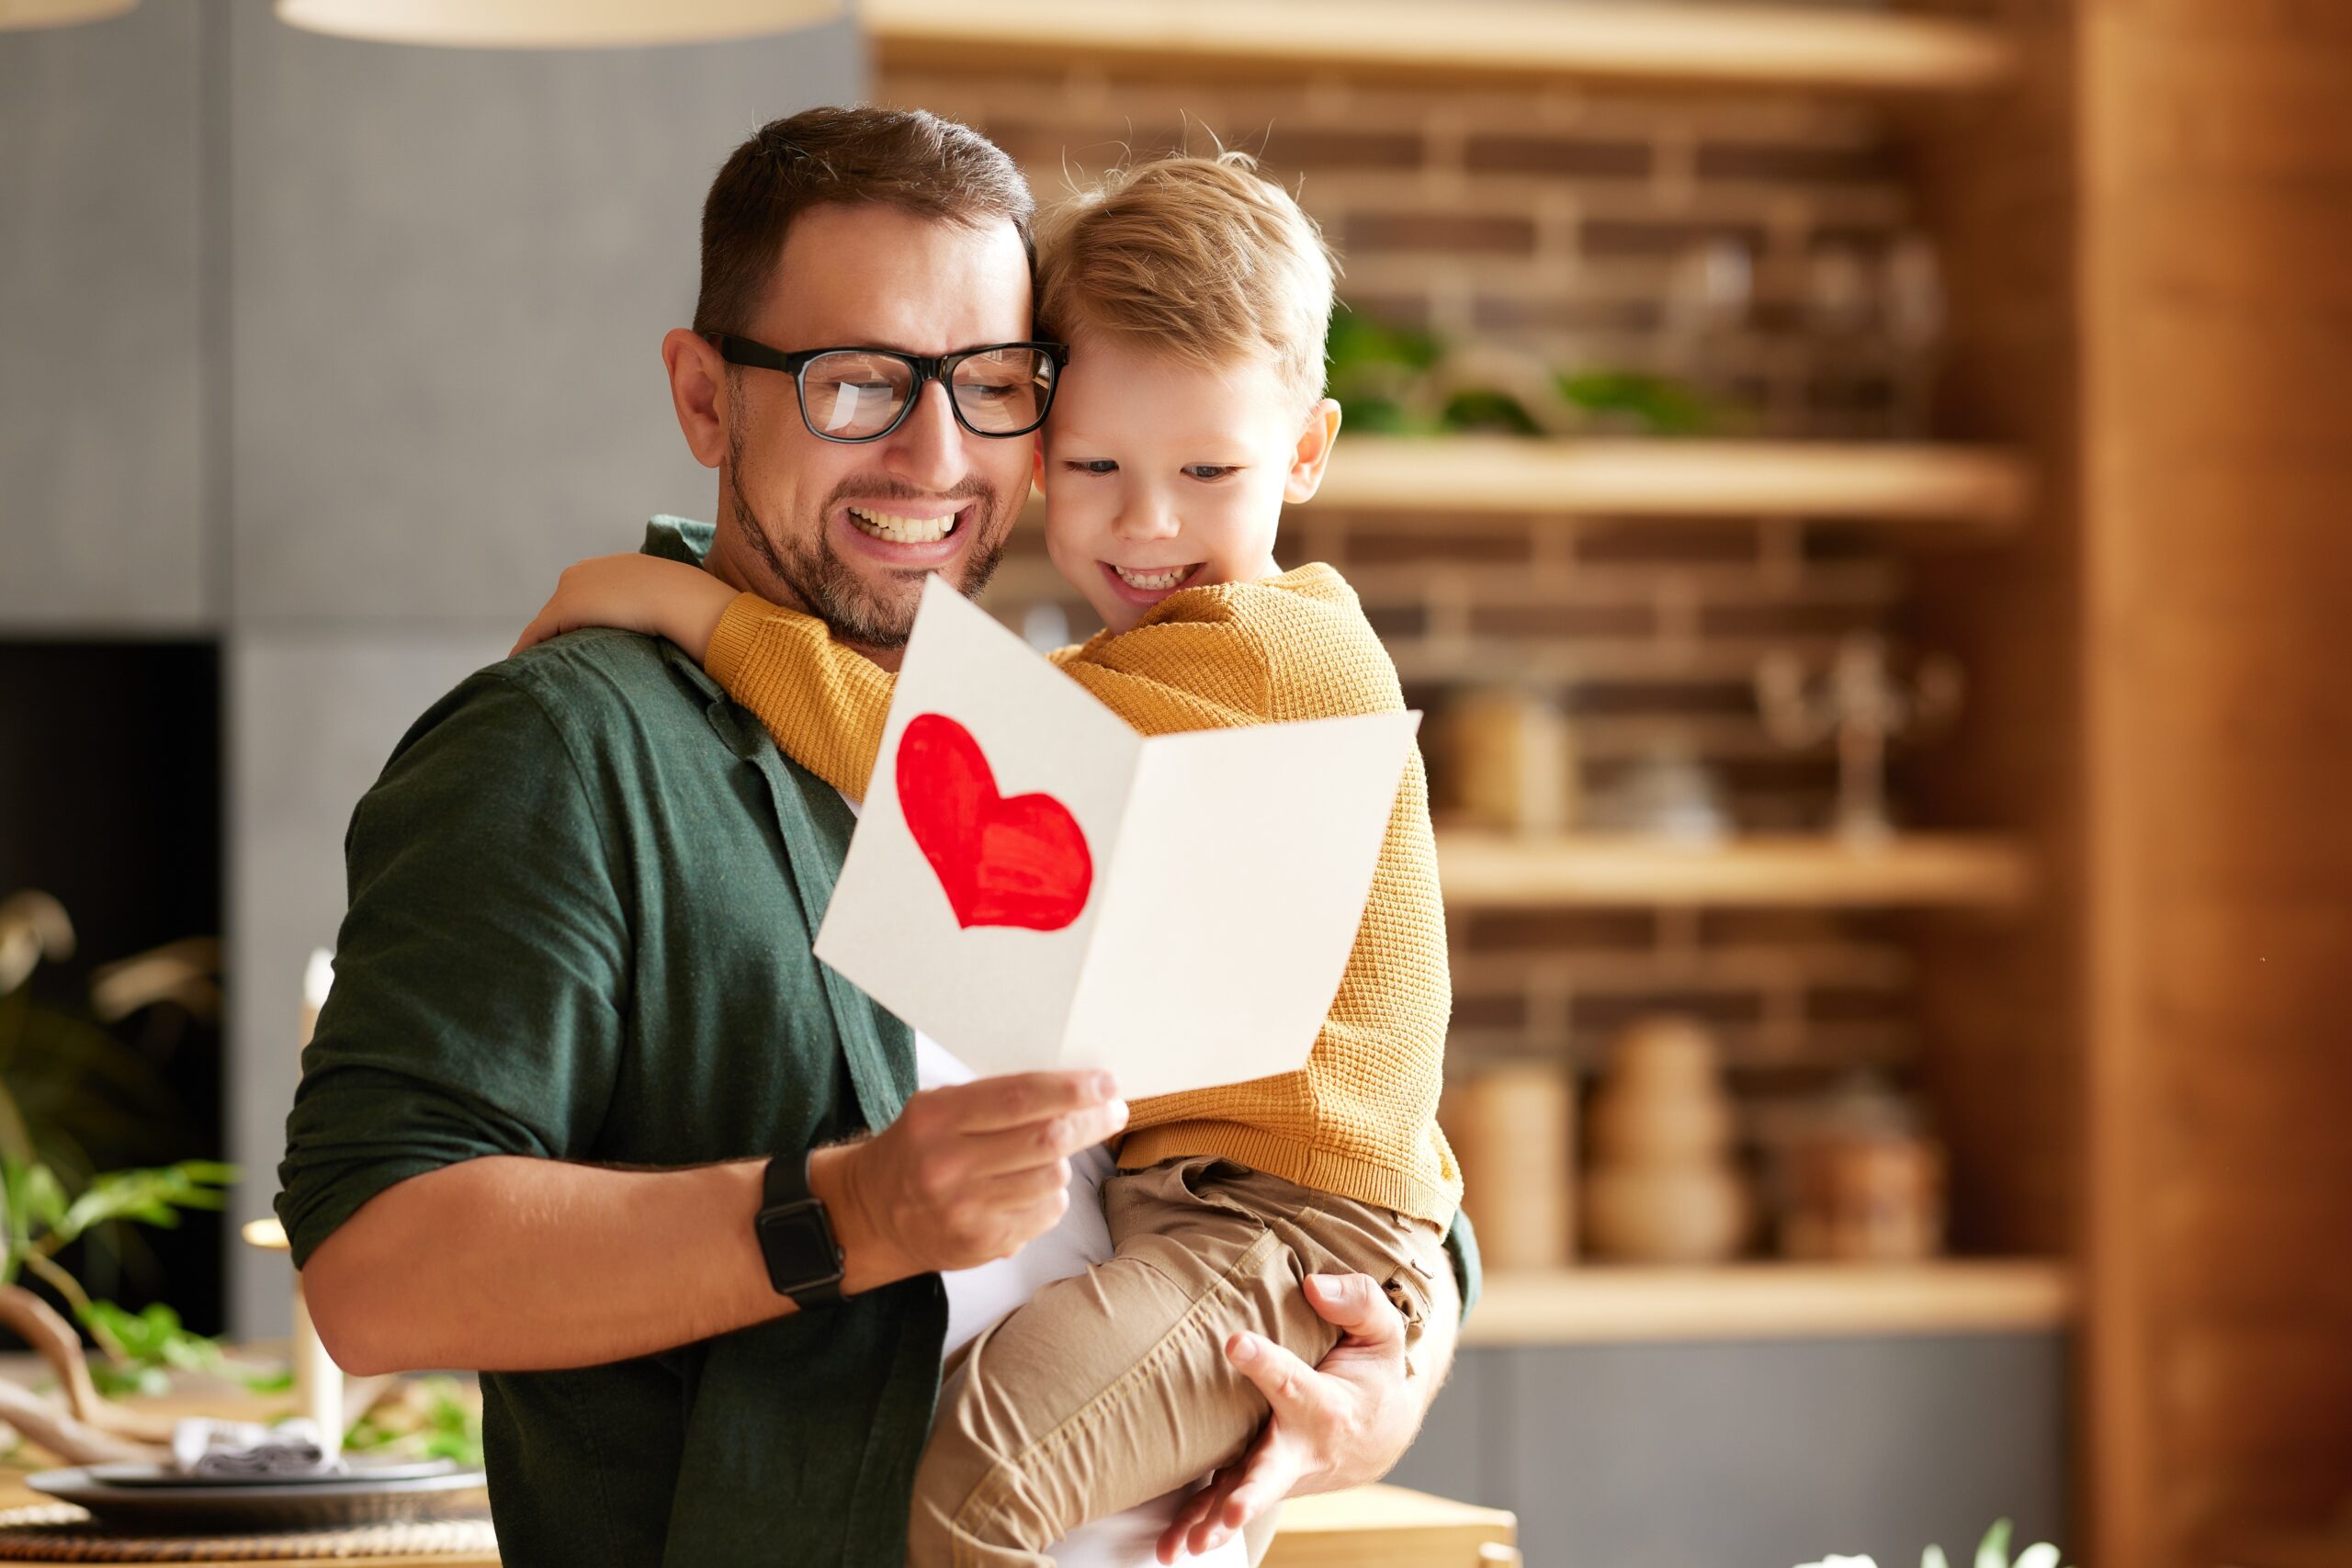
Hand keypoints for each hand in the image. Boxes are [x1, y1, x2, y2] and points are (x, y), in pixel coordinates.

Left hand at [510, 554, 737, 661]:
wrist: (679, 598)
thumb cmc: (684, 601)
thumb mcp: (668, 598)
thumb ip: (657, 607)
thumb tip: (668, 627)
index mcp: (610, 566)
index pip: (586, 594)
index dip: (583, 620)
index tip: (582, 641)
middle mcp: (584, 571)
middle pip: (563, 606)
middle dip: (560, 631)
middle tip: (560, 659)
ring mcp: (572, 588)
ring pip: (550, 620)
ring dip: (546, 641)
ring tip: (543, 665)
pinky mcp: (563, 609)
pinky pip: (537, 633)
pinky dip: (528, 648)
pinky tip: (522, 664)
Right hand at [815, 1072, 1127, 1289]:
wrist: (871, 1215)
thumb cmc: (919, 1149)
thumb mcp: (939, 1109)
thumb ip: (996, 1098)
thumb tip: (1075, 1088)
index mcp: (936, 1118)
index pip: (1019, 1098)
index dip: (1071, 1090)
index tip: (1106, 1083)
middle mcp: (947, 1165)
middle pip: (1046, 1140)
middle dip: (1091, 1121)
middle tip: (1113, 1110)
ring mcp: (965, 1210)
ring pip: (1053, 1178)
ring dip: (1064, 1162)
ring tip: (1048, 1155)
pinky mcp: (982, 1243)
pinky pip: (1046, 1212)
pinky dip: (1052, 1196)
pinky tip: (1028, 1190)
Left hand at [1156, 1273, 1419, 1562]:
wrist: (1379, 1432)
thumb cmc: (1372, 1372)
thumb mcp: (1380, 1332)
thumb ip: (1357, 1302)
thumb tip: (1312, 1285)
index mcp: (1327, 1404)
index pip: (1293, 1381)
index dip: (1266, 1363)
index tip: (1236, 1344)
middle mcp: (1302, 1444)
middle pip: (1274, 1470)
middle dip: (1253, 1492)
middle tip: (1233, 1510)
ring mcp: (1278, 1468)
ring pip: (1245, 1496)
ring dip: (1216, 1521)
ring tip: (1188, 1544)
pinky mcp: (1258, 1478)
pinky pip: (1226, 1501)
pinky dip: (1201, 1526)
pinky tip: (1171, 1547)